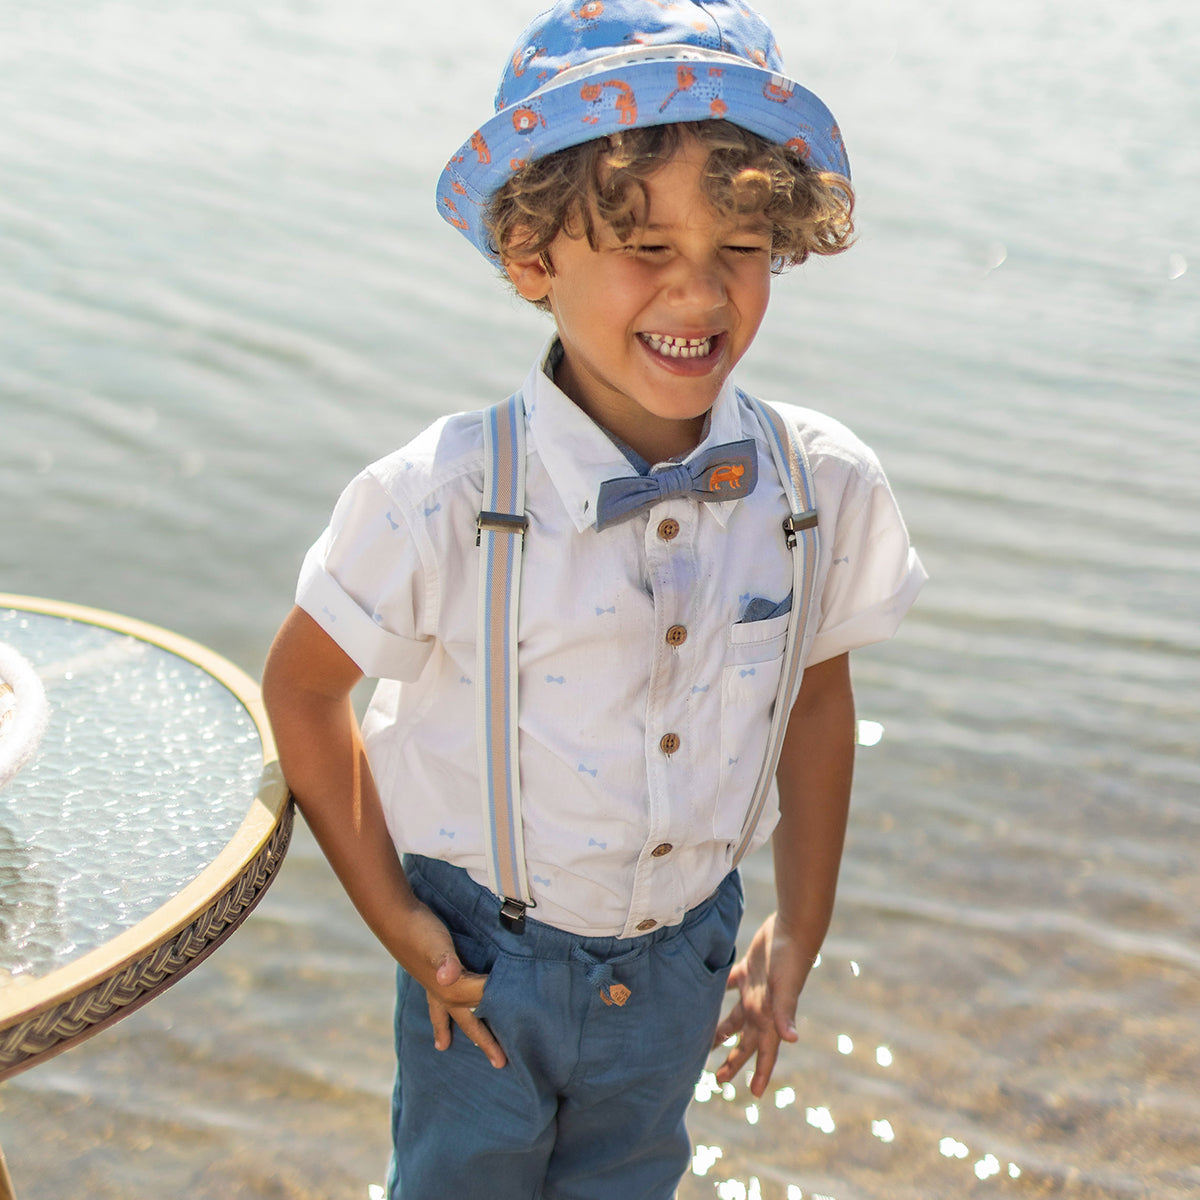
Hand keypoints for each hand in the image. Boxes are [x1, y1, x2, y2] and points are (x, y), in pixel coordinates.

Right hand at [401, 902, 506, 1069]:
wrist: (394, 916)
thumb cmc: (420, 931)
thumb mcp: (436, 944)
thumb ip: (444, 962)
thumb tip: (447, 978)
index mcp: (452, 990)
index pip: (487, 999)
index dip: (504, 1000)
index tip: (528, 1007)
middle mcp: (443, 994)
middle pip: (471, 1023)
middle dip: (485, 1041)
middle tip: (500, 1064)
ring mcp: (434, 987)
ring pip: (450, 1015)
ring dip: (454, 1029)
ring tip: (444, 1046)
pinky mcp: (430, 975)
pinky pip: (437, 1001)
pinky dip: (439, 1011)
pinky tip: (438, 1007)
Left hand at [711, 912, 814, 1096]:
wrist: (792, 929)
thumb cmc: (791, 960)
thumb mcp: (786, 988)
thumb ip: (785, 1013)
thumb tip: (791, 1040)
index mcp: (769, 1016)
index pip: (765, 1051)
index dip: (761, 1073)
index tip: (755, 1094)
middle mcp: (761, 1007)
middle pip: (746, 1041)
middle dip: (734, 1060)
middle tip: (717, 1079)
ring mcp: (754, 990)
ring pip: (735, 1018)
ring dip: (722, 1032)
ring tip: (705, 1045)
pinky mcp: (748, 970)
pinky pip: (728, 985)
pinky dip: (716, 992)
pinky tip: (701, 996)